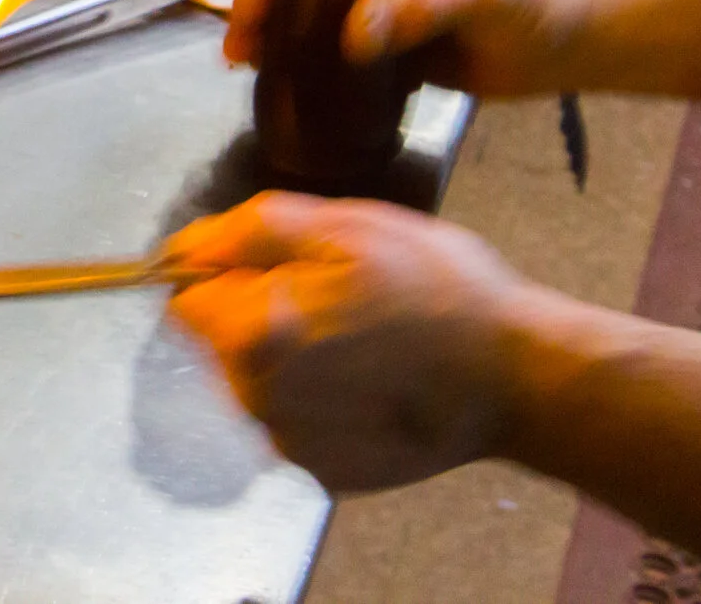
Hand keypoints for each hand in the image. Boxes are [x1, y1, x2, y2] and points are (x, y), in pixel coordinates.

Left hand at [166, 192, 537, 492]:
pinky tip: (375, 382)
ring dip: (293, 359)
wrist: (517, 378)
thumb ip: (251, 233)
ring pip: (260, 385)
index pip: (185, 301)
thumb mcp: (346, 228)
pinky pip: (298, 422)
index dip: (225, 274)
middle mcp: (257, 401)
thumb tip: (183, 247)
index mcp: (251, 335)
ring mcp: (292, 445)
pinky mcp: (326, 473)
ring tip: (365, 339)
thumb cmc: (437, 289)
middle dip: (262, 315)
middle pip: (223, 345)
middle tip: (340, 296)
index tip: (282, 268)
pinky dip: (323, 401)